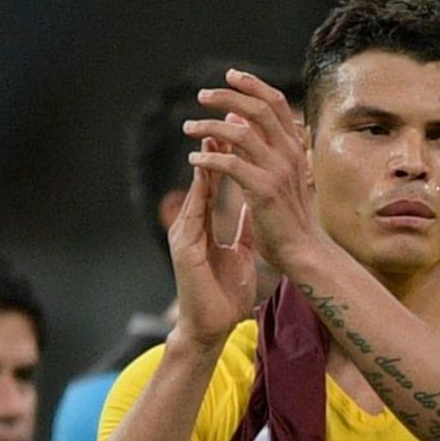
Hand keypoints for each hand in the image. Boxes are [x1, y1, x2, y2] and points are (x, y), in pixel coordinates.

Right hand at [165, 131, 256, 351]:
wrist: (211, 327)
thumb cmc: (224, 293)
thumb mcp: (240, 250)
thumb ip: (243, 225)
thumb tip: (255, 203)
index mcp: (203, 224)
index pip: (215, 179)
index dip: (228, 150)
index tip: (241, 123)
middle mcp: (190, 223)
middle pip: (203, 176)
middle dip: (216, 144)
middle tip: (227, 113)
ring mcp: (184, 233)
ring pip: (196, 188)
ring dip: (206, 160)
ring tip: (217, 133)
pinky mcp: (184, 246)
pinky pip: (194, 211)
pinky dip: (200, 188)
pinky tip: (208, 168)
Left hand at [184, 69, 320, 273]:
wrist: (303, 250)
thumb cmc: (288, 216)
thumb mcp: (281, 175)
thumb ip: (266, 147)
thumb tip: (241, 120)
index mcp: (294, 147)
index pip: (275, 103)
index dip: (253, 84)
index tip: (230, 75)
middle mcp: (289, 153)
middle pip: (258, 109)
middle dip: (227, 97)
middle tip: (202, 96)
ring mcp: (277, 171)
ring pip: (240, 133)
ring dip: (210, 126)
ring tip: (189, 127)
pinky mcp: (263, 190)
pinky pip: (230, 164)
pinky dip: (209, 158)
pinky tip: (194, 159)